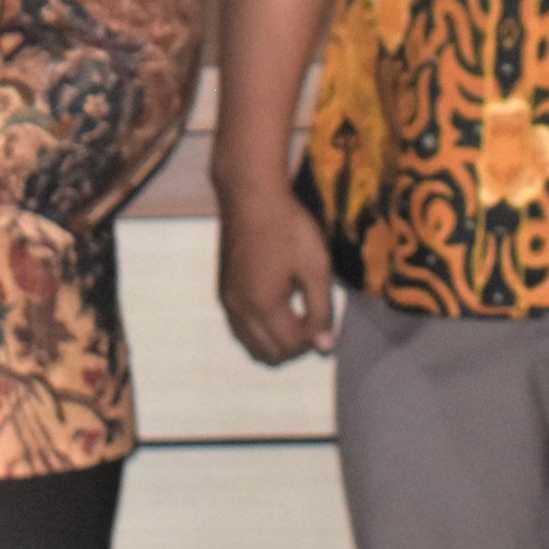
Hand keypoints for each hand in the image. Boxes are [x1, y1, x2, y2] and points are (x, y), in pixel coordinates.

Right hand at [215, 181, 339, 364]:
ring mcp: (228, 301)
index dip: (314, 336)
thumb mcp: (316, 267)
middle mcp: (240, 309)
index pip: (292, 345)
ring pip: (252, 344)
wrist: (251, 195)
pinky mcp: (223, 290)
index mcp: (263, 305)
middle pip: (270, 353)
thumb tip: (325, 345)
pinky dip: (260, 329)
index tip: (324, 313)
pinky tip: (276, 305)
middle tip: (312, 316)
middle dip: (295, 343)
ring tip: (296, 312)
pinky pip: (241, 328)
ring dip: (276, 339)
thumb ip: (322, 310)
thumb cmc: (289, 227)